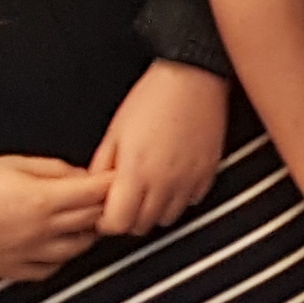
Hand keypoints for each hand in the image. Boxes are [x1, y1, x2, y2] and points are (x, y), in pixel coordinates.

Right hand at [0, 155, 113, 283]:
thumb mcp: (13, 163)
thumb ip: (53, 170)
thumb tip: (82, 176)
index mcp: (43, 201)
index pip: (96, 194)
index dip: (113, 183)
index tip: (121, 176)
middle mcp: (41, 232)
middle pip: (93, 221)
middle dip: (105, 206)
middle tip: (108, 195)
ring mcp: (28, 255)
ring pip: (78, 249)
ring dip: (87, 232)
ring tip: (83, 216)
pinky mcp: (12, 271)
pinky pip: (51, 269)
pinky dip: (62, 256)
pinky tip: (57, 242)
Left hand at [92, 60, 229, 236]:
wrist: (192, 76)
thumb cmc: (153, 96)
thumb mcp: (115, 130)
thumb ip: (103, 166)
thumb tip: (96, 189)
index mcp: (136, 172)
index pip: (117, 224)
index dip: (106, 221)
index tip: (105, 210)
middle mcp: (164, 182)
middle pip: (141, 226)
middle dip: (128, 217)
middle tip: (124, 198)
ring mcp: (188, 180)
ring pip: (167, 219)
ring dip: (154, 211)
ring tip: (148, 189)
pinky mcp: (207, 173)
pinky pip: (191, 202)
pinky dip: (179, 199)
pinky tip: (171, 180)